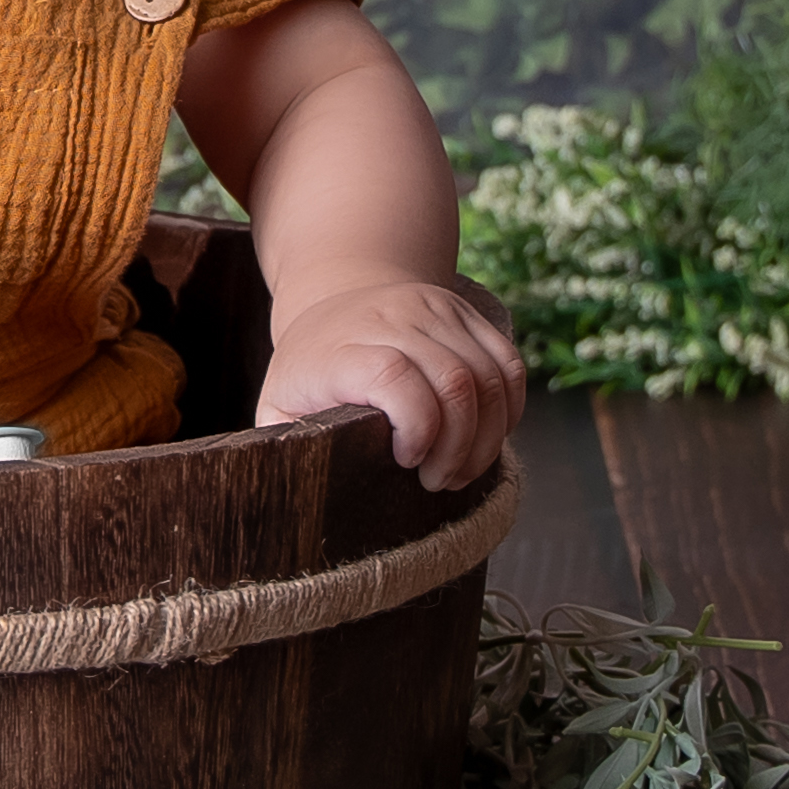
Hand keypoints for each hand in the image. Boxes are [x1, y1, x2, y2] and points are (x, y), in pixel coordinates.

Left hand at [252, 278, 525, 489]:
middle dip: (458, 448)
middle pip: (453, 381)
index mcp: (342, 348)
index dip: (415, 426)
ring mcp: (435, 309)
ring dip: (487, 438)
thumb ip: (285, 445)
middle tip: (438, 482)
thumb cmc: (309, 368)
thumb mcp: (280, 403)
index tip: (405, 461)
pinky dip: (509, 410)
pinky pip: (508, 365)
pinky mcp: (466, 313)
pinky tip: (487, 439)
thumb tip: (294, 492)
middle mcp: (392, 319)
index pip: (393, 375)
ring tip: (461, 470)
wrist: (337, 296)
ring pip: (489, 377)